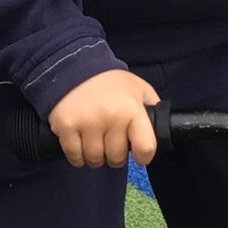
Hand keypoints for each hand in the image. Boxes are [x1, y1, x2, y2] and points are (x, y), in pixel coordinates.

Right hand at [47, 68, 161, 168]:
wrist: (75, 67)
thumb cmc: (111, 82)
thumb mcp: (139, 89)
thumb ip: (152, 110)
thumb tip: (161, 130)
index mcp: (132, 109)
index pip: (145, 148)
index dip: (143, 156)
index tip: (138, 154)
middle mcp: (111, 117)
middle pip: (116, 158)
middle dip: (115, 155)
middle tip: (111, 142)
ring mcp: (87, 122)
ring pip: (95, 160)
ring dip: (96, 156)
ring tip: (95, 142)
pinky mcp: (66, 126)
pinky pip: (75, 157)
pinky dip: (78, 156)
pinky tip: (80, 144)